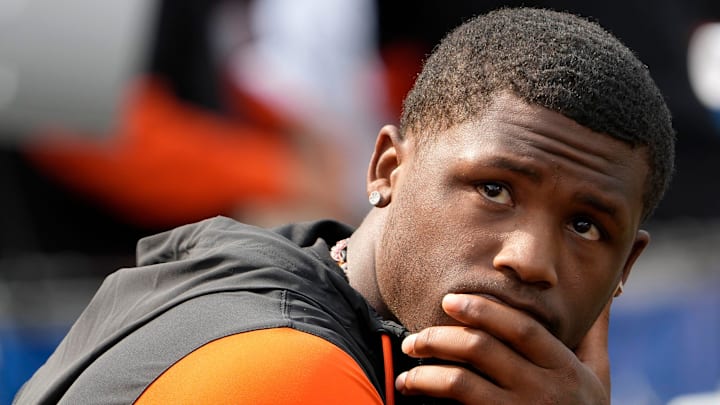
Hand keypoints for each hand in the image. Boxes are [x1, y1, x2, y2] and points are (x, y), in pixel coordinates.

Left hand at [395, 294, 611, 403]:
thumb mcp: (599, 377)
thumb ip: (595, 334)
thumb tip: (607, 290)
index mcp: (565, 368)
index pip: (520, 328)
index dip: (483, 310)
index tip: (449, 300)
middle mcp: (544, 390)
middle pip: (483, 349)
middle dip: (440, 337)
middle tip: (414, 339)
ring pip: (462, 382)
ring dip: (426, 372)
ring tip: (406, 373)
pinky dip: (432, 396)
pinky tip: (416, 390)